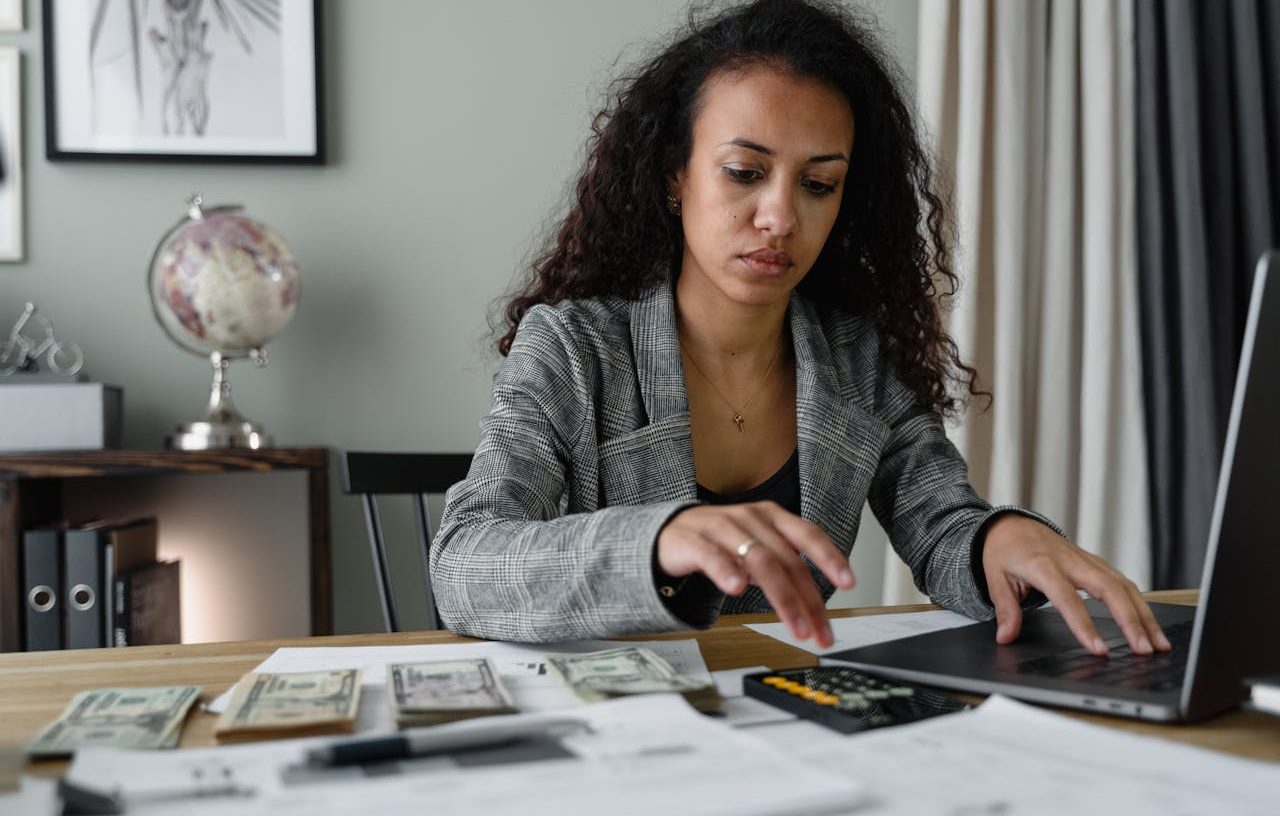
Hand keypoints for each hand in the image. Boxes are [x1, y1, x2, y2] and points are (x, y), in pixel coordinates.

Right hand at [656, 501, 854, 648]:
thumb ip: (785, 568)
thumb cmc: (720, 542)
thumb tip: (816, 603)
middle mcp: (751, 519)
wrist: (669, 533)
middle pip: (787, 559)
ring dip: (782, 597)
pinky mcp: (693, 541)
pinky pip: (713, 556)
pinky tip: (737, 589)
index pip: (808, 534)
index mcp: (771, 518)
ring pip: (759, 561)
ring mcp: (722, 527)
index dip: (830, 557)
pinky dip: (727, 572)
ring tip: (794, 625)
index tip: (850, 582)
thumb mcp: (758, 549)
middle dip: (808, 600)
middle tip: (819, 631)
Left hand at [981, 514, 1171, 655]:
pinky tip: (1149, 624)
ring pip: (1123, 585)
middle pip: (1109, 589)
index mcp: (1043, 565)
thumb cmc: (1004, 550)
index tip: (1098, 649)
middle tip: (1143, 650)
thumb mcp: (995, 577)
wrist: (1011, 525)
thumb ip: (1005, 608)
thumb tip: (1006, 637)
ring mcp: (1086, 560)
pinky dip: (1139, 603)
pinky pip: (1122, 582)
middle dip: (1130, 621)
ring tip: (1158, 644)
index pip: (1068, 599)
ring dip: (1144, 615)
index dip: (1084, 625)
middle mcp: (1070, 561)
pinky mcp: (1095, 563)